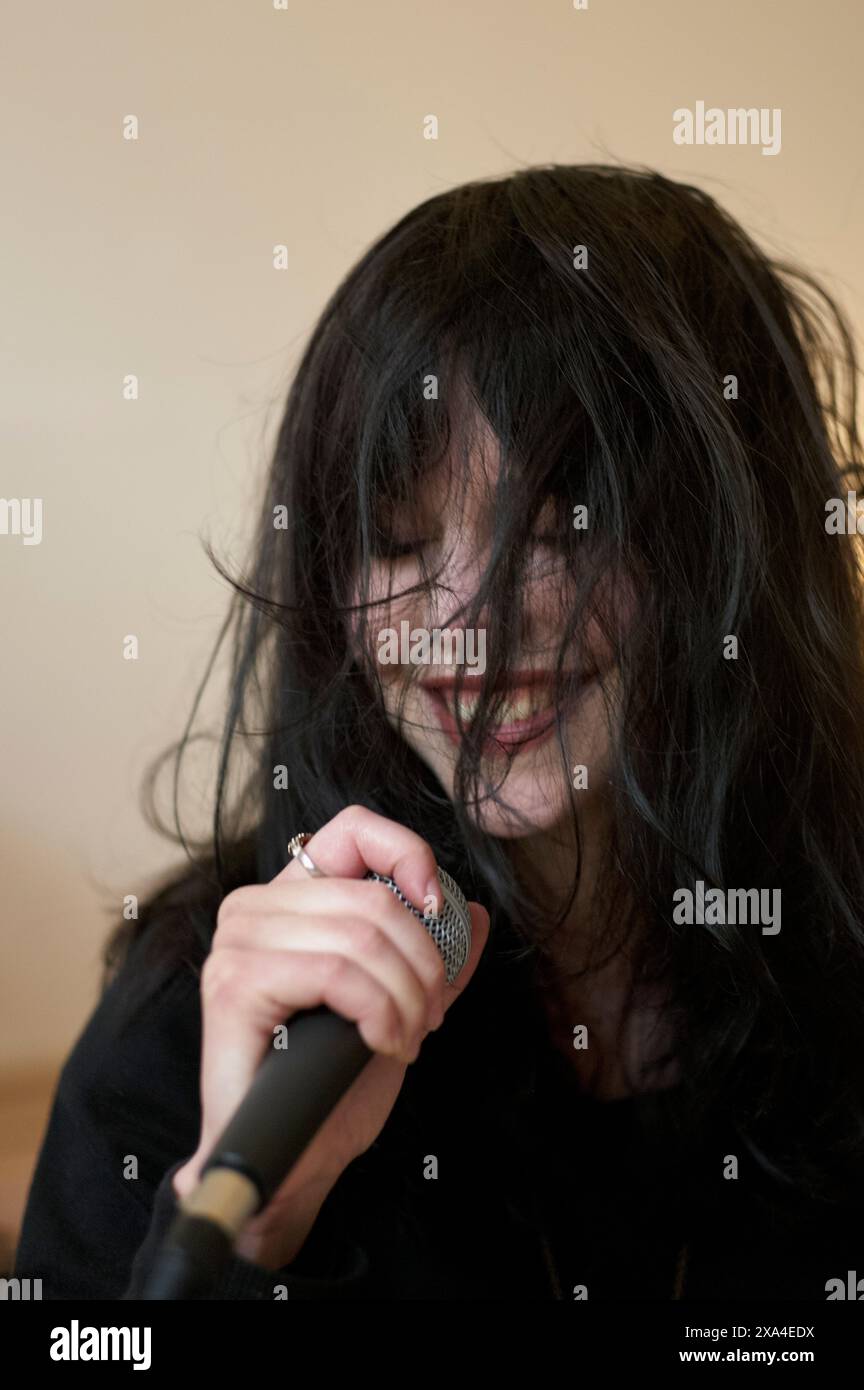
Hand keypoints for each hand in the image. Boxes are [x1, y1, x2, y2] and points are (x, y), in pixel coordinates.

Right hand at [172, 806, 489, 1268]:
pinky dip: (378, 1010)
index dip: (408, 854)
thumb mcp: (398, 1007)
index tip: (439, 909)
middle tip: (427, 1016)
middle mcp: (255, 908)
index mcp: (291, 900)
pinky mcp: (235, 983)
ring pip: (362, 936)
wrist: (288, 1158)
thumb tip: (474, 911)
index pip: (353, 830)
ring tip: (405, 1036)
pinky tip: (381, 1042)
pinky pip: (338, 972)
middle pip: (373, 897)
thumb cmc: (330, 1086)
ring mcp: (238, 942)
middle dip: (423, 964)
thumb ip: (433, 958)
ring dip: (406, 995)